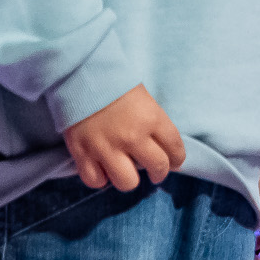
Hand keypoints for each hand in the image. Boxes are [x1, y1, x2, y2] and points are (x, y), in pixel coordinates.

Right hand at [62, 85, 184, 190]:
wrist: (81, 76)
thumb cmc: (117, 84)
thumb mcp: (146, 100)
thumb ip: (154, 124)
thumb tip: (162, 149)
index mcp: (152, 119)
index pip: (175, 148)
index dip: (177, 159)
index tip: (175, 163)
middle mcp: (132, 137)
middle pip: (157, 168)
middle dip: (160, 173)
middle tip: (156, 172)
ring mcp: (106, 148)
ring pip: (128, 182)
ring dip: (129, 179)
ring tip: (127, 171)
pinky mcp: (82, 154)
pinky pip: (96, 181)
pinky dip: (101, 179)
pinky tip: (104, 170)